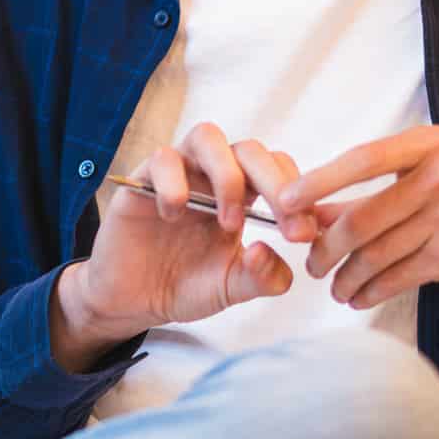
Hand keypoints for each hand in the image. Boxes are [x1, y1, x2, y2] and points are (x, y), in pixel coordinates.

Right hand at [80, 122, 318, 336]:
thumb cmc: (186, 285)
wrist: (134, 301)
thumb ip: (261, 276)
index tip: (305, 235)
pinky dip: (174, 185)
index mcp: (244, 194)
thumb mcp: (232, 287)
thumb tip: (269, 250)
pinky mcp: (143, 179)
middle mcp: (213, 174)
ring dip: (227, 176)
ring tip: (228, 222)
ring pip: (208, 137)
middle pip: (250, 149)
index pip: (279, 170)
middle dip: (274, 181)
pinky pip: (162, 159)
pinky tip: (174, 216)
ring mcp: (179, 172)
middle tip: (285, 223)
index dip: (299, 196)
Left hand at [274, 126, 438, 310]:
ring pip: (376, 254)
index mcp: (430, 145)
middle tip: (312, 262)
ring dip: (346, 276)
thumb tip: (313, 210)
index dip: (318, 181)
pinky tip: (359, 297)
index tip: (283, 200)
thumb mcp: (430, 168)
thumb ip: (374, 187)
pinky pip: (396, 278)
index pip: (362, 160)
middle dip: (326, 247)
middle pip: (361, 218)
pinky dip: (370, 291)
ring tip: (335, 286)